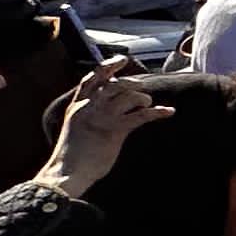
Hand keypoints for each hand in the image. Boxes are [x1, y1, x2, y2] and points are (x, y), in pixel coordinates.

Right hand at [41, 70, 164, 197]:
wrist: (65, 174)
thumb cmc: (71, 157)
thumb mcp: (75, 129)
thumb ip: (86, 116)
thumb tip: (104, 109)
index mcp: (76, 106)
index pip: (92, 79)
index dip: (108, 67)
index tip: (121, 61)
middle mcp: (88, 107)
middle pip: (113, 83)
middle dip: (131, 82)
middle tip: (141, 87)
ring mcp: (101, 117)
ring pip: (128, 95)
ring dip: (143, 98)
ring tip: (147, 104)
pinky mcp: (114, 130)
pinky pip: (141, 115)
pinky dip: (158, 112)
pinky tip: (170, 112)